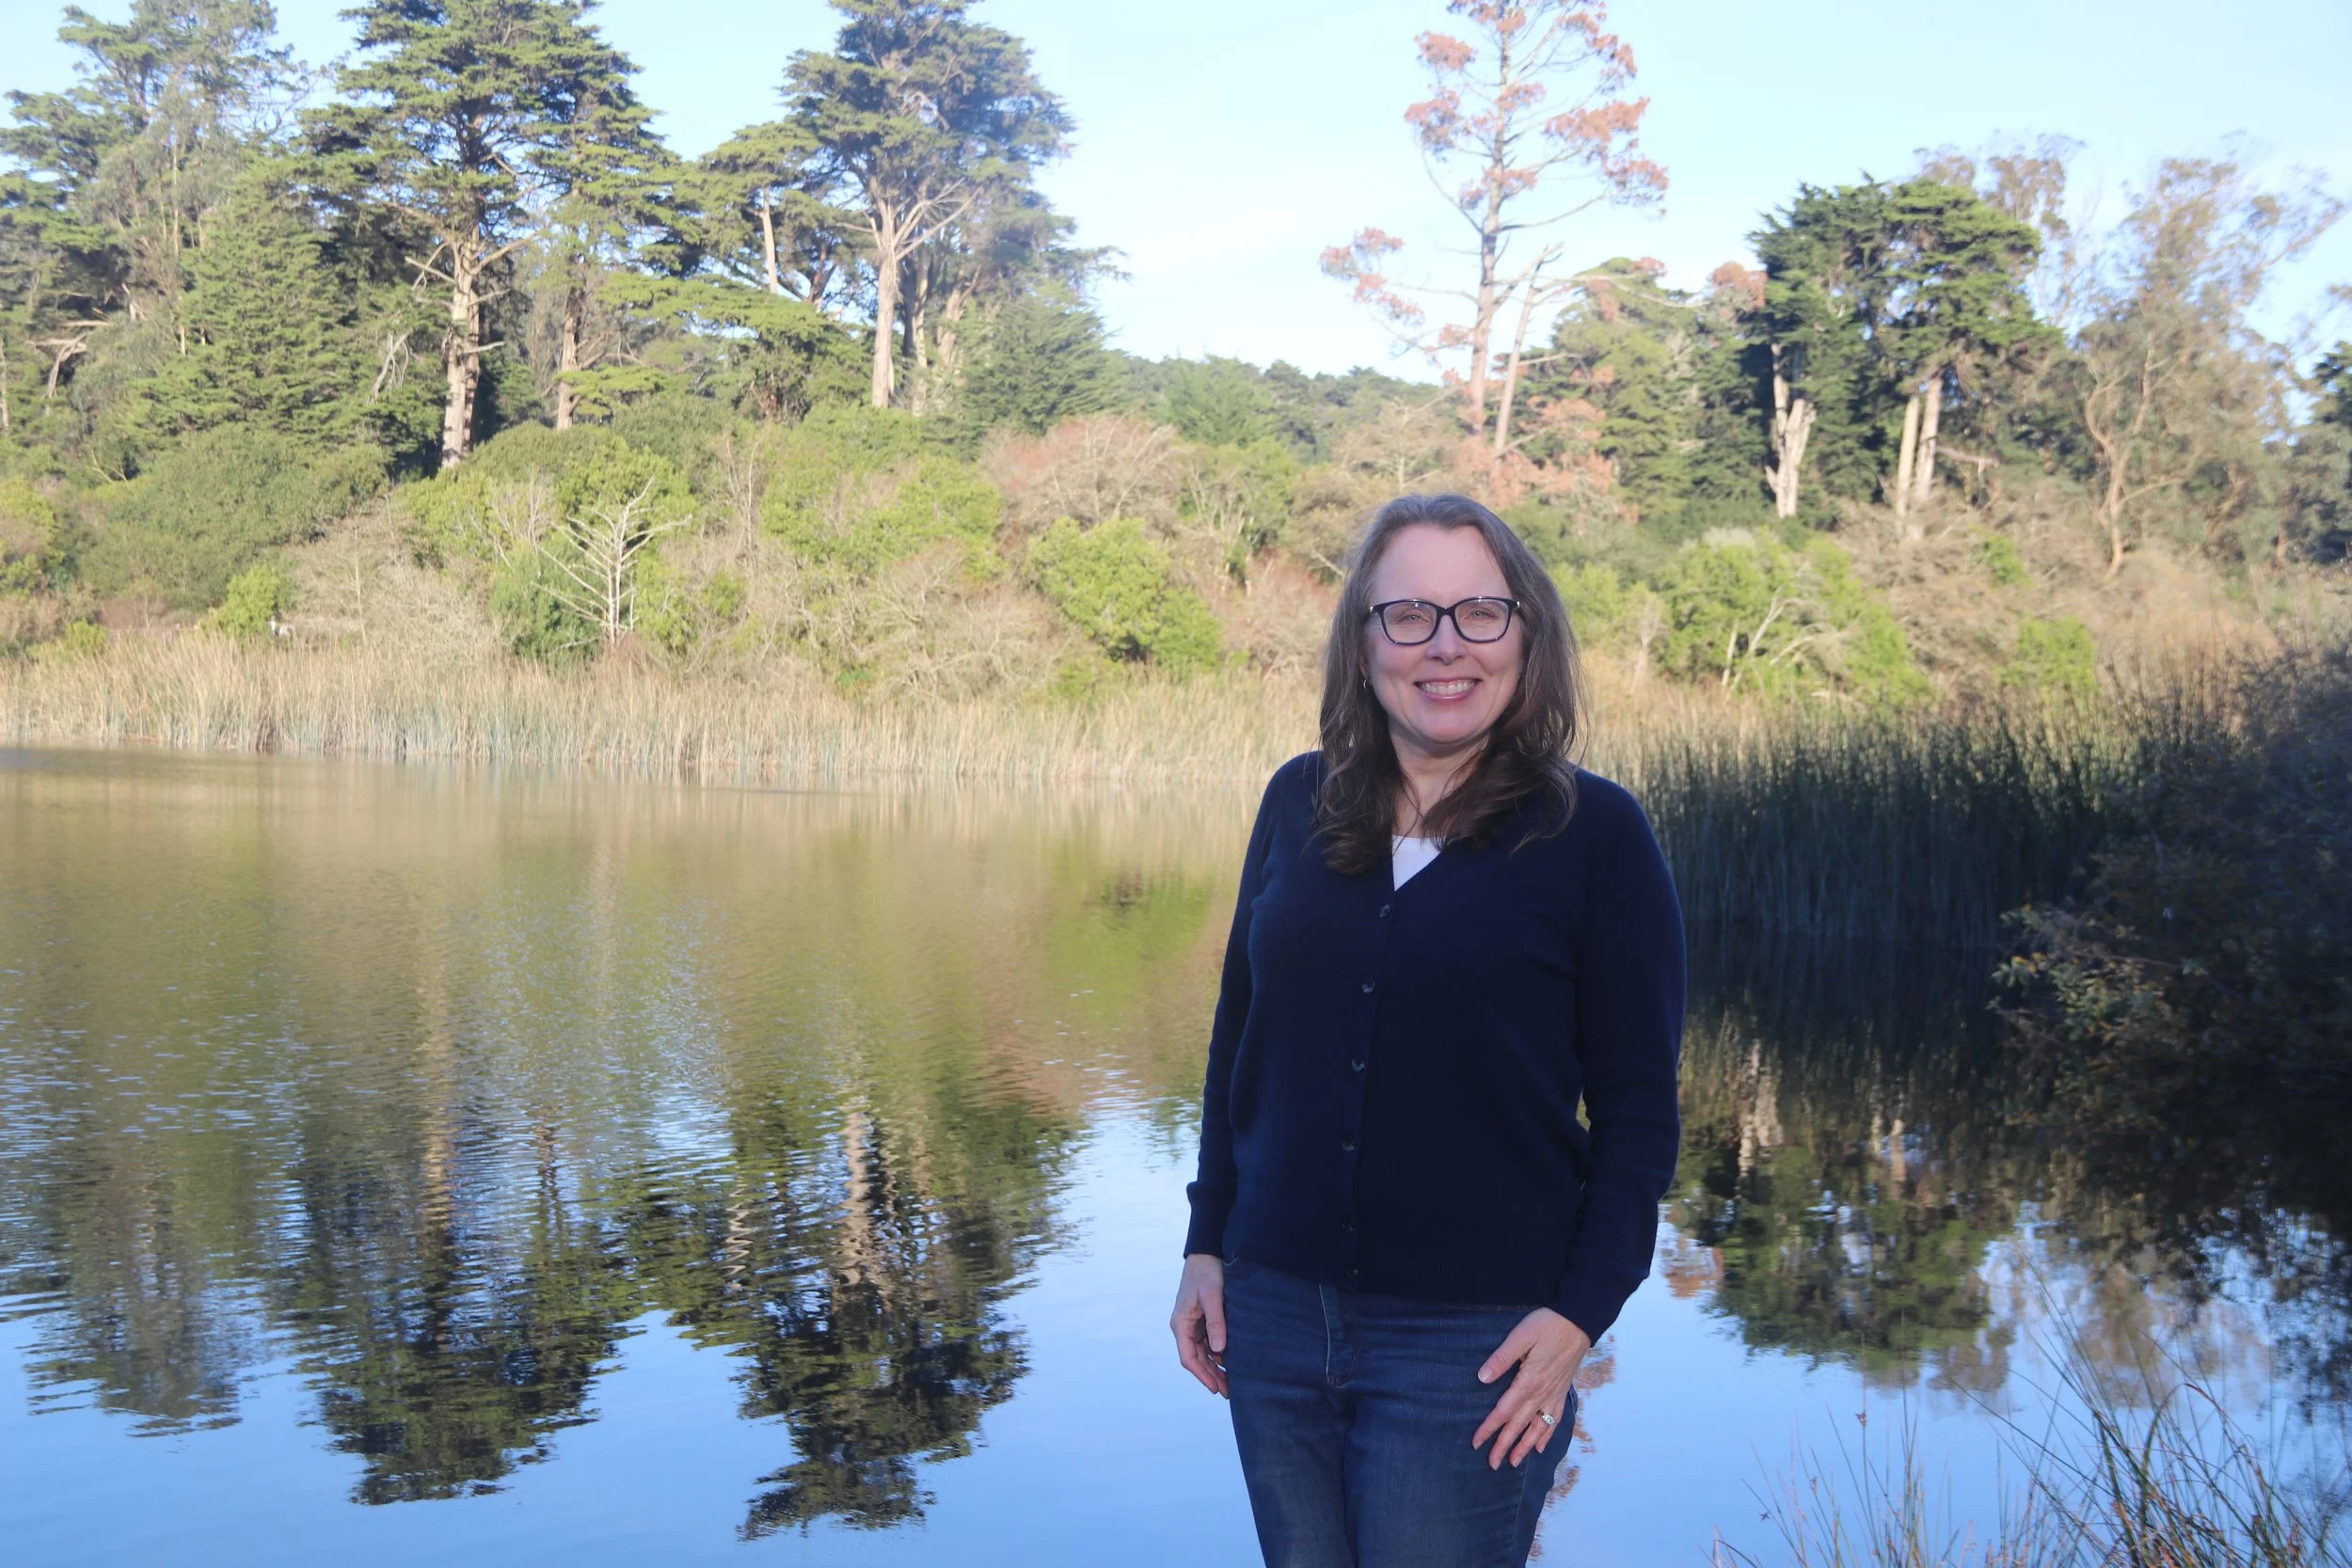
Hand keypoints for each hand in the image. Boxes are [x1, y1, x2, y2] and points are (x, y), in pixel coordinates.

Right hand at [1170, 1253, 1228, 1396]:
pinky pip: (1209, 1342)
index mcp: (1181, 1323)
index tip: (1215, 1388)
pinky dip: (1219, 1354)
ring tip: (1231, 1383)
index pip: (1189, 1357)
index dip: (1202, 1375)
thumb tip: (1219, 1351)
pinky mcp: (1203, 1319)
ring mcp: (1194, 1324)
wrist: (1207, 1252)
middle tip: (1229, 1392)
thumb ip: (1216, 1323)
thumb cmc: (1208, 1272)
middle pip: (1197, 1359)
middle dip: (1211, 1376)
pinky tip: (1232, 1362)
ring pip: (1204, 1353)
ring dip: (1215, 1367)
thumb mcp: (1213, 1296)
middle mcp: (1185, 1326)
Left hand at [1472, 1307, 1589, 1469]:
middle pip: (1519, 1425)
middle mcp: (1542, 1393)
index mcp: (1528, 1382)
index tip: (1476, 1443)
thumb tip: (1482, 1378)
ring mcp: (1554, 1394)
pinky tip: (1540, 1446)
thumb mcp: (1520, 1336)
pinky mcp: (1563, 1391)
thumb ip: (1501, 1358)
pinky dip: (1547, 1435)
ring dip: (1525, 1446)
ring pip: (1538, 1427)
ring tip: (1514, 1462)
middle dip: (1504, 1446)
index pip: (1504, 1411)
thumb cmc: (1548, 1325)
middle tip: (1492, 1464)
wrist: (1580, 1321)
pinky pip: (1554, 1419)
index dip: (1489, 1428)